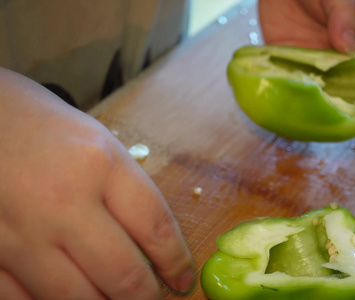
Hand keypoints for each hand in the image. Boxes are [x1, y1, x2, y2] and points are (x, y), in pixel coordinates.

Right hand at [0, 67, 192, 298]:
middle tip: (153, 299)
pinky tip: (70, 298)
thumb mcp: (98, 142)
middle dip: (146, 296)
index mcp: (99, 165)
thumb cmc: (41, 125)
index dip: (176, 262)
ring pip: (75, 298)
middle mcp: (62, 202)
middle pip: (122, 273)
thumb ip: (126, 192)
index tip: (182, 278)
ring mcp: (19, 232)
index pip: (156, 228)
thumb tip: (152, 244)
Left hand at [258, 0, 354, 118]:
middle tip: (349, 124)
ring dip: (323, 110)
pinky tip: (293, 115)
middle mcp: (342, 58)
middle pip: (353, 90)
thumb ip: (346, 15)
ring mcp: (316, 64)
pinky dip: (294, 100)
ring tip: (321, 124)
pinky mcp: (291, 66)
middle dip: (354, 109)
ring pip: (324, 94)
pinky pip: (294, 86)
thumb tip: (347, 47)